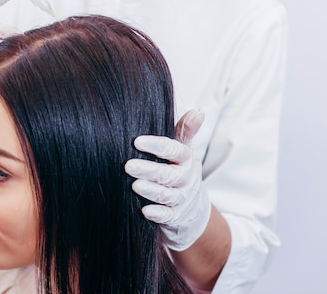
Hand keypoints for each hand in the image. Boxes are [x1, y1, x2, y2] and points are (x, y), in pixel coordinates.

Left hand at [124, 110, 210, 250]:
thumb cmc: (179, 170)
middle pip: (169, 174)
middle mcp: (186, 179)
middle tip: (128, 165)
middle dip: (149, 170)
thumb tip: (198, 111)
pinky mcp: (175, 217)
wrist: (191, 208)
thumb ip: (185, 131)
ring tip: (134, 185)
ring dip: (151, 191)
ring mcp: (181, 199)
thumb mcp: (183, 150)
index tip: (137, 141)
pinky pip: (167, 216)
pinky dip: (157, 214)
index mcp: (186, 159)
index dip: (156, 146)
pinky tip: (144, 210)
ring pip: (167, 195)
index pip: (174, 150)